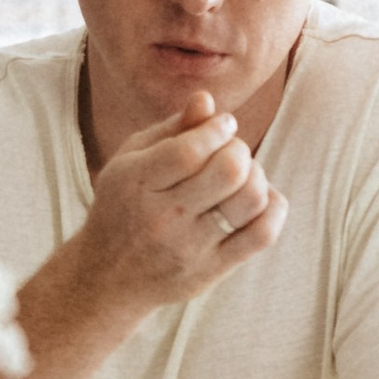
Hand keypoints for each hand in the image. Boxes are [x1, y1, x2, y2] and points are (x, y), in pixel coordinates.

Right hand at [73, 92, 284, 320]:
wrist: (105, 279)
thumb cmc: (123, 207)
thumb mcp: (131, 161)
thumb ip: (171, 130)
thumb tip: (207, 100)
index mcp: (136, 182)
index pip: (191, 149)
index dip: (219, 128)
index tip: (222, 125)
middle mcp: (162, 217)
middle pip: (229, 171)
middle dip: (239, 149)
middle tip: (230, 152)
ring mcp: (189, 248)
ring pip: (250, 199)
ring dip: (256, 177)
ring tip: (241, 177)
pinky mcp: (210, 270)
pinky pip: (263, 234)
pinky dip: (273, 207)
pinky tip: (258, 199)